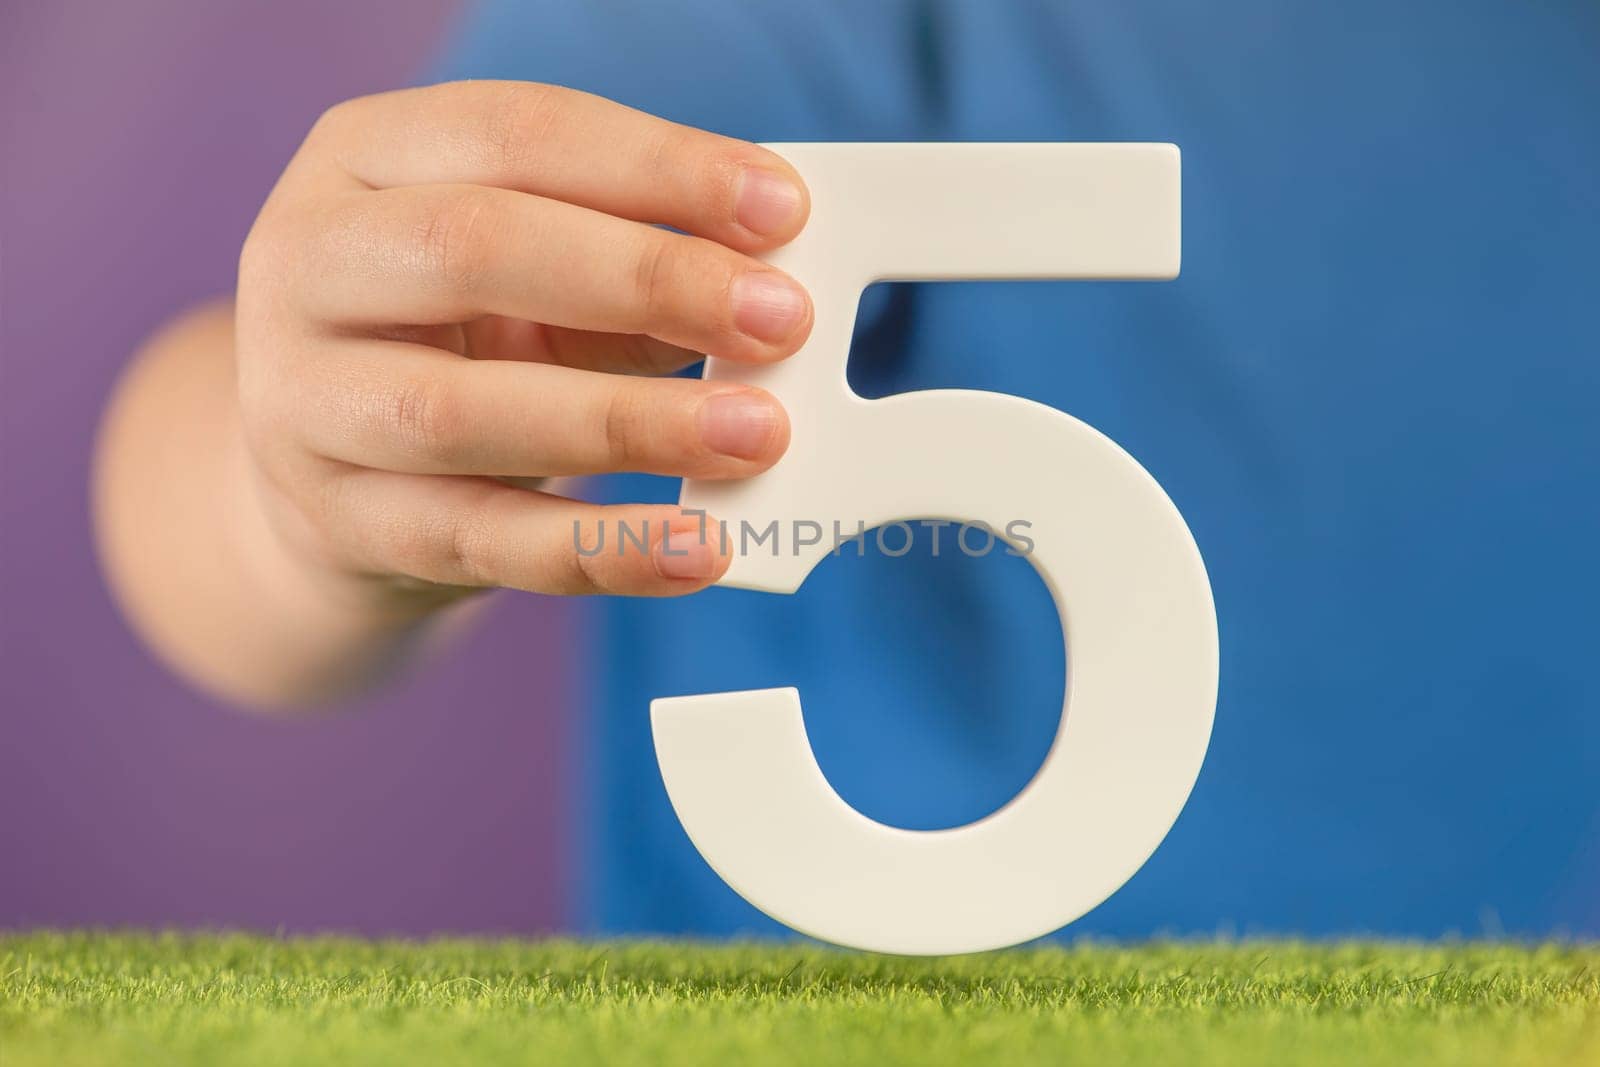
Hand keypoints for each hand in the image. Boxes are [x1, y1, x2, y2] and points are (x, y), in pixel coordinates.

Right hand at [235, 81, 809, 606]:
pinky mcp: (341, 523)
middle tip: (780, 319)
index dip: (656, 168)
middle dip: (645, 280)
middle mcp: (307, 265)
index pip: (514, 133)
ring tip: (756, 435)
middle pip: (471, 248)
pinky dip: (600, 548)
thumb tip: (769, 285)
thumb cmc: (461, 341)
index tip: (782, 210)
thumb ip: (636, 266)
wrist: (333, 477)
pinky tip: (698, 546)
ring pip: (459, 411)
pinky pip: (479, 540)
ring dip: (628, 425)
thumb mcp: (534, 276)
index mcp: (361, 159)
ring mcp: (304, 402)